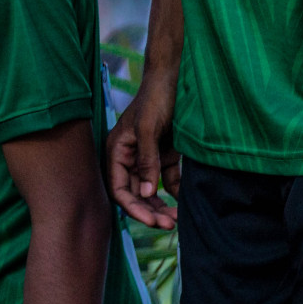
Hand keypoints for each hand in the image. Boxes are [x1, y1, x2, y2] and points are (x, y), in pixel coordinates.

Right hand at [106, 79, 180, 228]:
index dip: (132, 207)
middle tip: (168, 225)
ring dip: (161, 206)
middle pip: (134, 193)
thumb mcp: (148, 129)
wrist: (176, 79)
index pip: (118, 187)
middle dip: (149, 210)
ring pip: (150, 191)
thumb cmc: (156, 99)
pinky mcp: (165, 156)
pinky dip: (175, 193)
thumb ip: (146, 161)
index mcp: (116, 151)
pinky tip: (185, 203)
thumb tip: (145, 193)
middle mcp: (129, 158)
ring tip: (177, 220)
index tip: (152, 220)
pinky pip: (167, 181)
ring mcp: (148, 158)